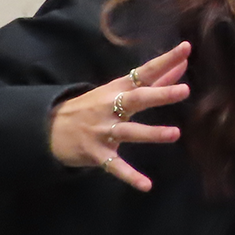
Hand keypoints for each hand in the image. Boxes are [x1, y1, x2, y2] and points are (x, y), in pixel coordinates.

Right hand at [48, 42, 191, 191]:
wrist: (48, 127)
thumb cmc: (94, 106)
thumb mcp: (119, 90)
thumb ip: (153, 79)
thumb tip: (182, 64)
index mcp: (118, 89)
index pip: (145, 72)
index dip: (165, 61)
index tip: (186, 49)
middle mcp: (110, 107)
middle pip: (136, 99)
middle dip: (159, 94)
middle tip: (184, 90)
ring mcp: (102, 130)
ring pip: (128, 131)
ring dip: (151, 133)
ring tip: (175, 134)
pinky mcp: (96, 153)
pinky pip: (115, 166)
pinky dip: (130, 176)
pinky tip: (147, 186)